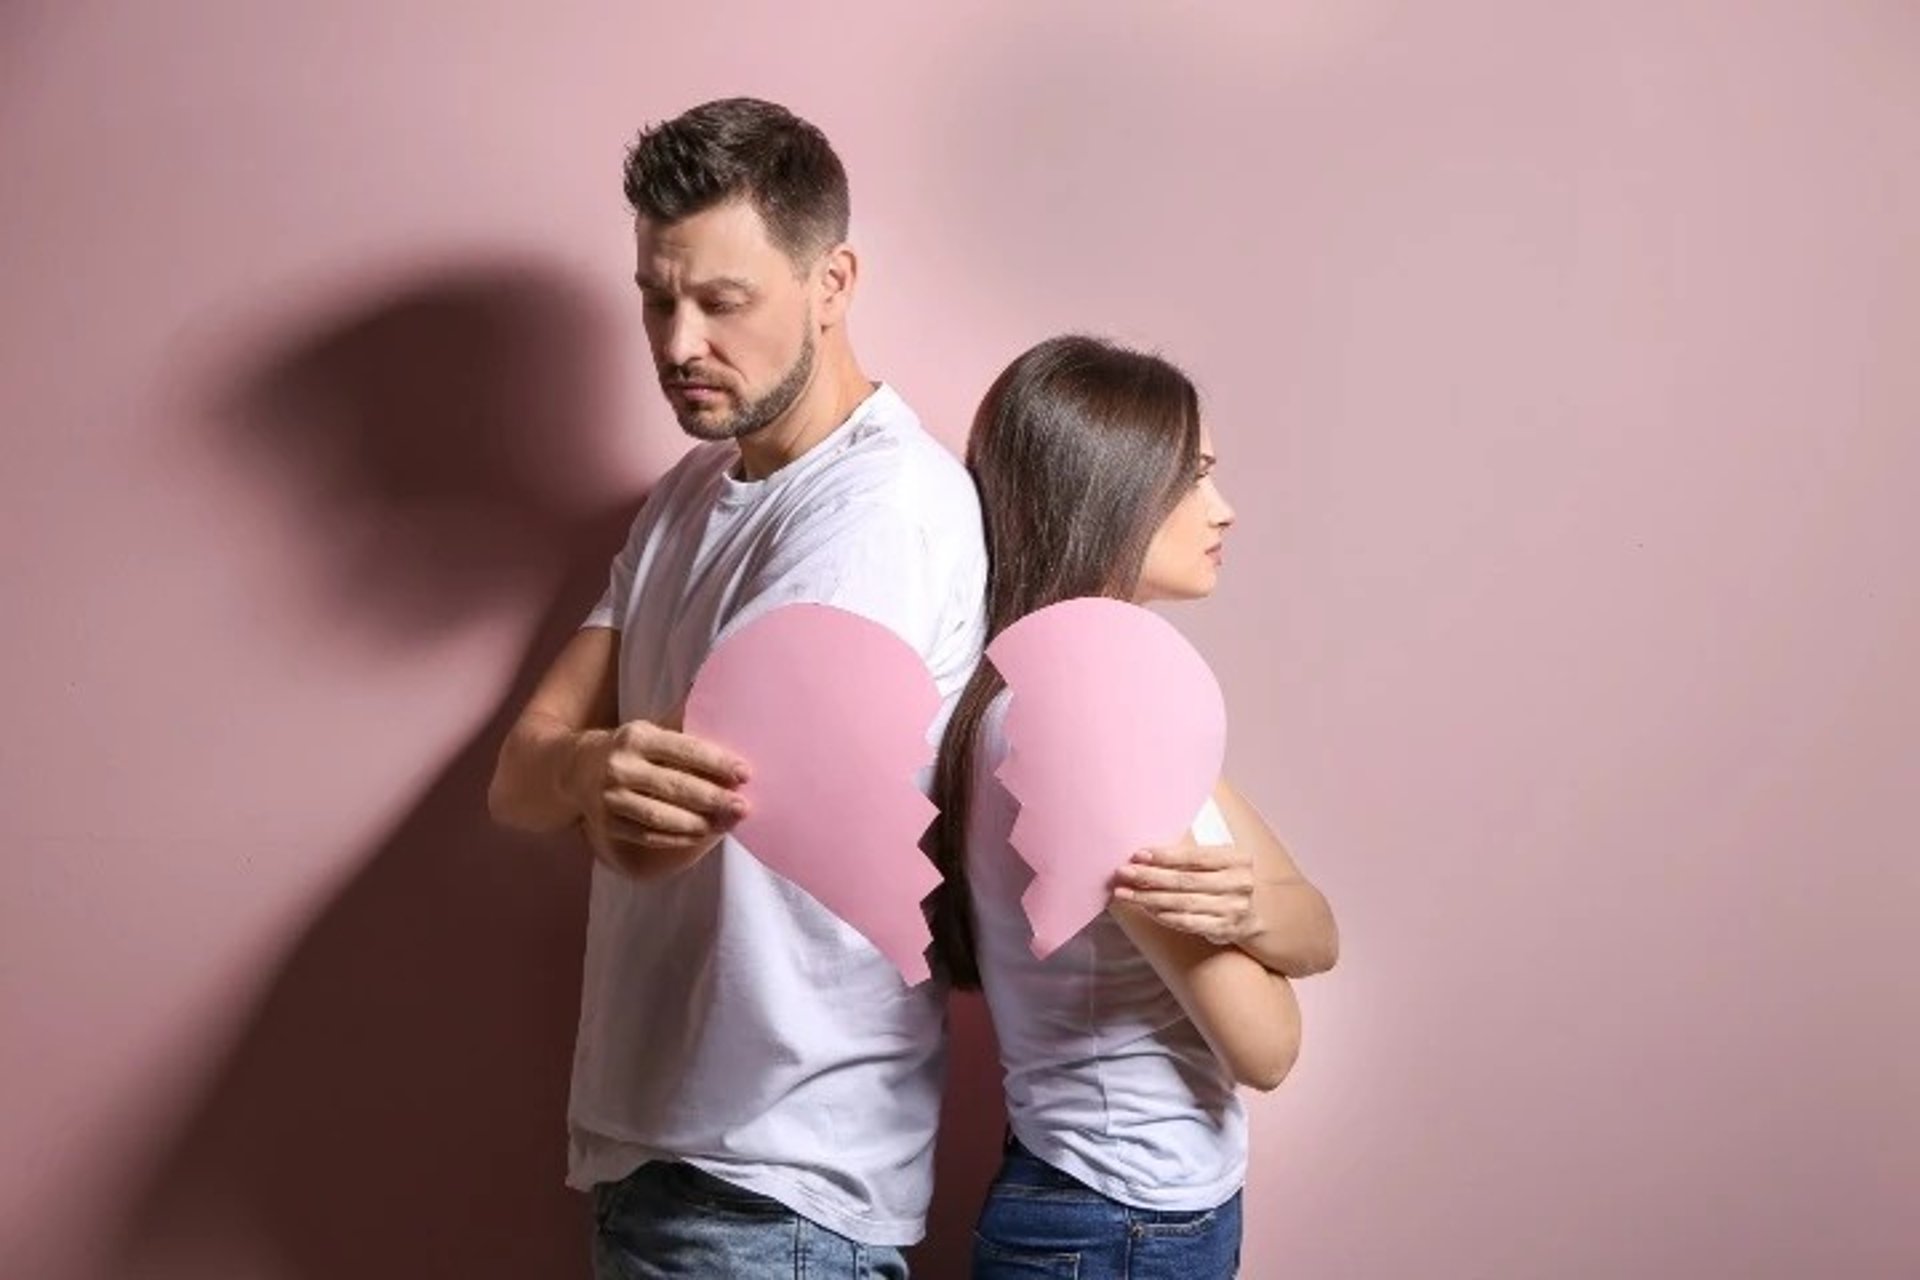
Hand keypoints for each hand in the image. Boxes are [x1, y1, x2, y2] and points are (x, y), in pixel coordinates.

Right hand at [566, 720, 750, 876]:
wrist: (573, 769)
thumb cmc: (627, 748)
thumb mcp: (648, 729)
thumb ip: (682, 725)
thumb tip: (724, 703)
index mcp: (636, 737)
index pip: (683, 749)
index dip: (716, 762)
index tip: (745, 773)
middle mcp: (621, 766)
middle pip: (674, 786)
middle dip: (713, 798)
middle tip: (742, 806)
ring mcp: (611, 798)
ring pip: (660, 816)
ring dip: (698, 823)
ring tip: (726, 824)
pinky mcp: (608, 825)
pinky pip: (648, 835)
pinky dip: (677, 838)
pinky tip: (701, 836)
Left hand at [1111, 834, 1258, 945]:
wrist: (1251, 916)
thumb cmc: (1224, 881)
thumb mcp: (1218, 862)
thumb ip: (1191, 855)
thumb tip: (1146, 854)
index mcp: (1238, 859)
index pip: (1196, 856)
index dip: (1165, 856)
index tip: (1138, 855)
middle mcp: (1239, 883)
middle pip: (1185, 880)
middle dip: (1150, 876)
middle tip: (1123, 872)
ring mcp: (1233, 909)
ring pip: (1183, 903)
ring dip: (1149, 898)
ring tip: (1125, 892)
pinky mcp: (1224, 929)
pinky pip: (1188, 922)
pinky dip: (1164, 916)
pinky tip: (1146, 909)